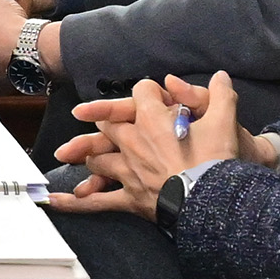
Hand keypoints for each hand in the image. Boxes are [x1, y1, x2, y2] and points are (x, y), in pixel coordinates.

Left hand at [48, 71, 239, 213]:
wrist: (214, 202)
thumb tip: (221, 76)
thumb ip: (220, 95)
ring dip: (89, 155)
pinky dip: (75, 202)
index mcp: (152, 119)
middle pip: (107, 123)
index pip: (140, 92)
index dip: (147, 92)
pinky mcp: (129, 198)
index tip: (153, 96)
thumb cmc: (217, 161)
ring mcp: (127, 171)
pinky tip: (55, 200)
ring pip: (97, 158)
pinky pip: (98, 201)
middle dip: (104, 119)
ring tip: (82, 156)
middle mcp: (133, 142)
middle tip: (96, 121)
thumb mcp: (224, 121)